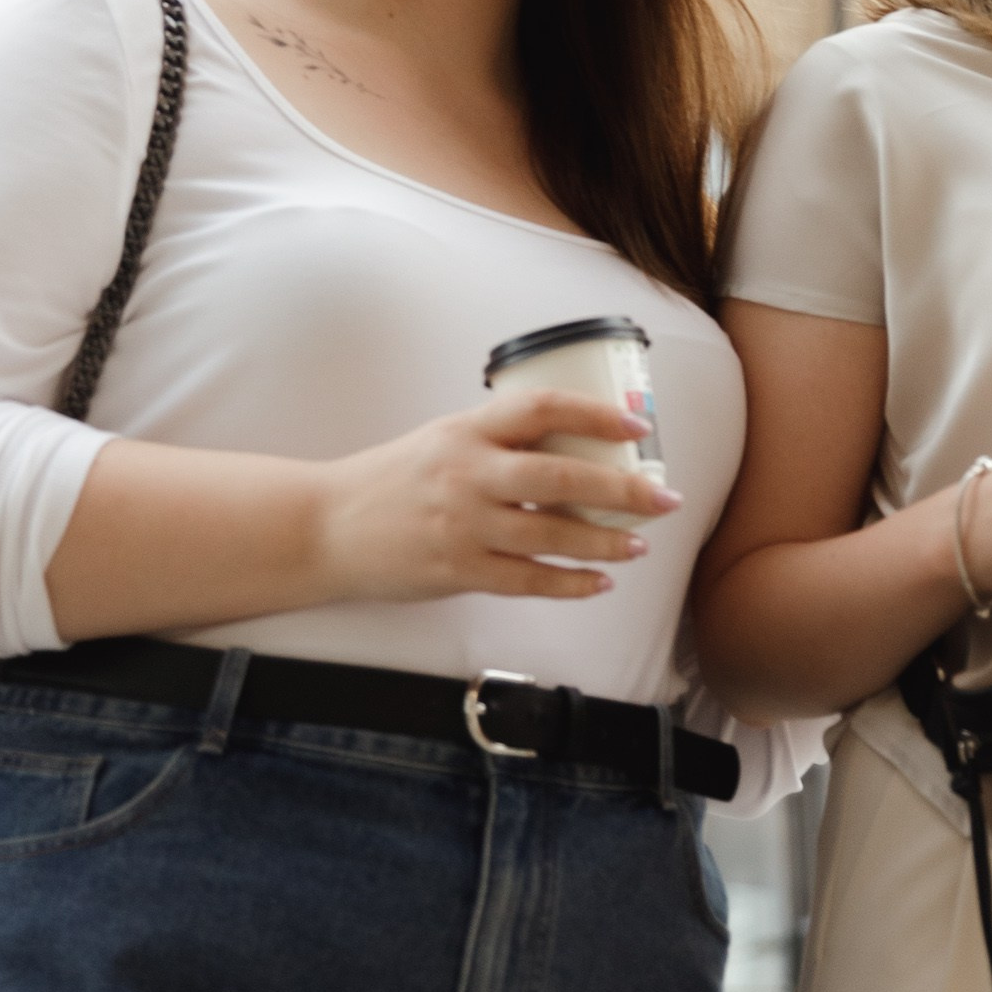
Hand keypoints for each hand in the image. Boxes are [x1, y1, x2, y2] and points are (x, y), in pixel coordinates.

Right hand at [309, 386, 680, 606]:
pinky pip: (527, 580)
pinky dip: (568, 583)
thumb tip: (573, 449)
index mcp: (466, 431)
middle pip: (560, 477)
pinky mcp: (457, 571)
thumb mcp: (443, 441)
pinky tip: (598, 583)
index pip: (541, 408)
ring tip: (639, 545)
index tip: (638, 423)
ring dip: (604, 542)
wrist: (327, 527)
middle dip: (622, 488)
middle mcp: (467, 474)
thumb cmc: (393, 481)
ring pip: (551, 534)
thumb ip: (497, 443)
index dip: (596, 413)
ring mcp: (462, 525)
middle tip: (664, 498)